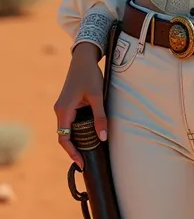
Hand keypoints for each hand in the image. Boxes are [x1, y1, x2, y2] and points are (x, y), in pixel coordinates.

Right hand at [53, 43, 106, 169]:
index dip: (72, 153)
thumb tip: (103, 137)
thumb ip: (100, 117)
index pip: (64, 138)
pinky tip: (86, 134)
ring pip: (66, 129)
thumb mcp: (97, 96)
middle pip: (64, 136)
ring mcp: (62, 107)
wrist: (84, 59)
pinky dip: (76, 130)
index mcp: (64, 110)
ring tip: (88, 150)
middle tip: (86, 160)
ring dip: (75, 140)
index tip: (81, 163)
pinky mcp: (66, 103)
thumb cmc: (90, 75)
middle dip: (73, 149)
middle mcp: (60, 110)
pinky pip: (69, 121)